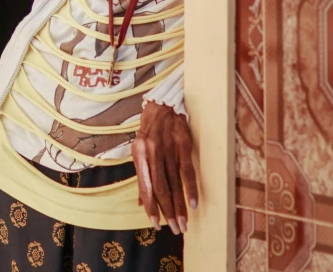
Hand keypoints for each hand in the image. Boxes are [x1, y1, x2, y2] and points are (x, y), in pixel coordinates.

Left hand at [132, 101, 197, 233]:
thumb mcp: (140, 149)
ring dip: (179, 206)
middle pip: (161, 187)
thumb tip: (141, 203)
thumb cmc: (150, 130)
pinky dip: (190, 188)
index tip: (156, 224)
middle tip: (174, 230)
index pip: (145, 186)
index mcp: (139, 154)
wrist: (163, 103)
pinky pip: (187, 170)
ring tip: (183, 224)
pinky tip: (194, 203)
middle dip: (167, 211)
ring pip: (174, 182)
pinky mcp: (183, 144)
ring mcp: (168, 148)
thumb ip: (142, 175)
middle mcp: (152, 152)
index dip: (150, 207)